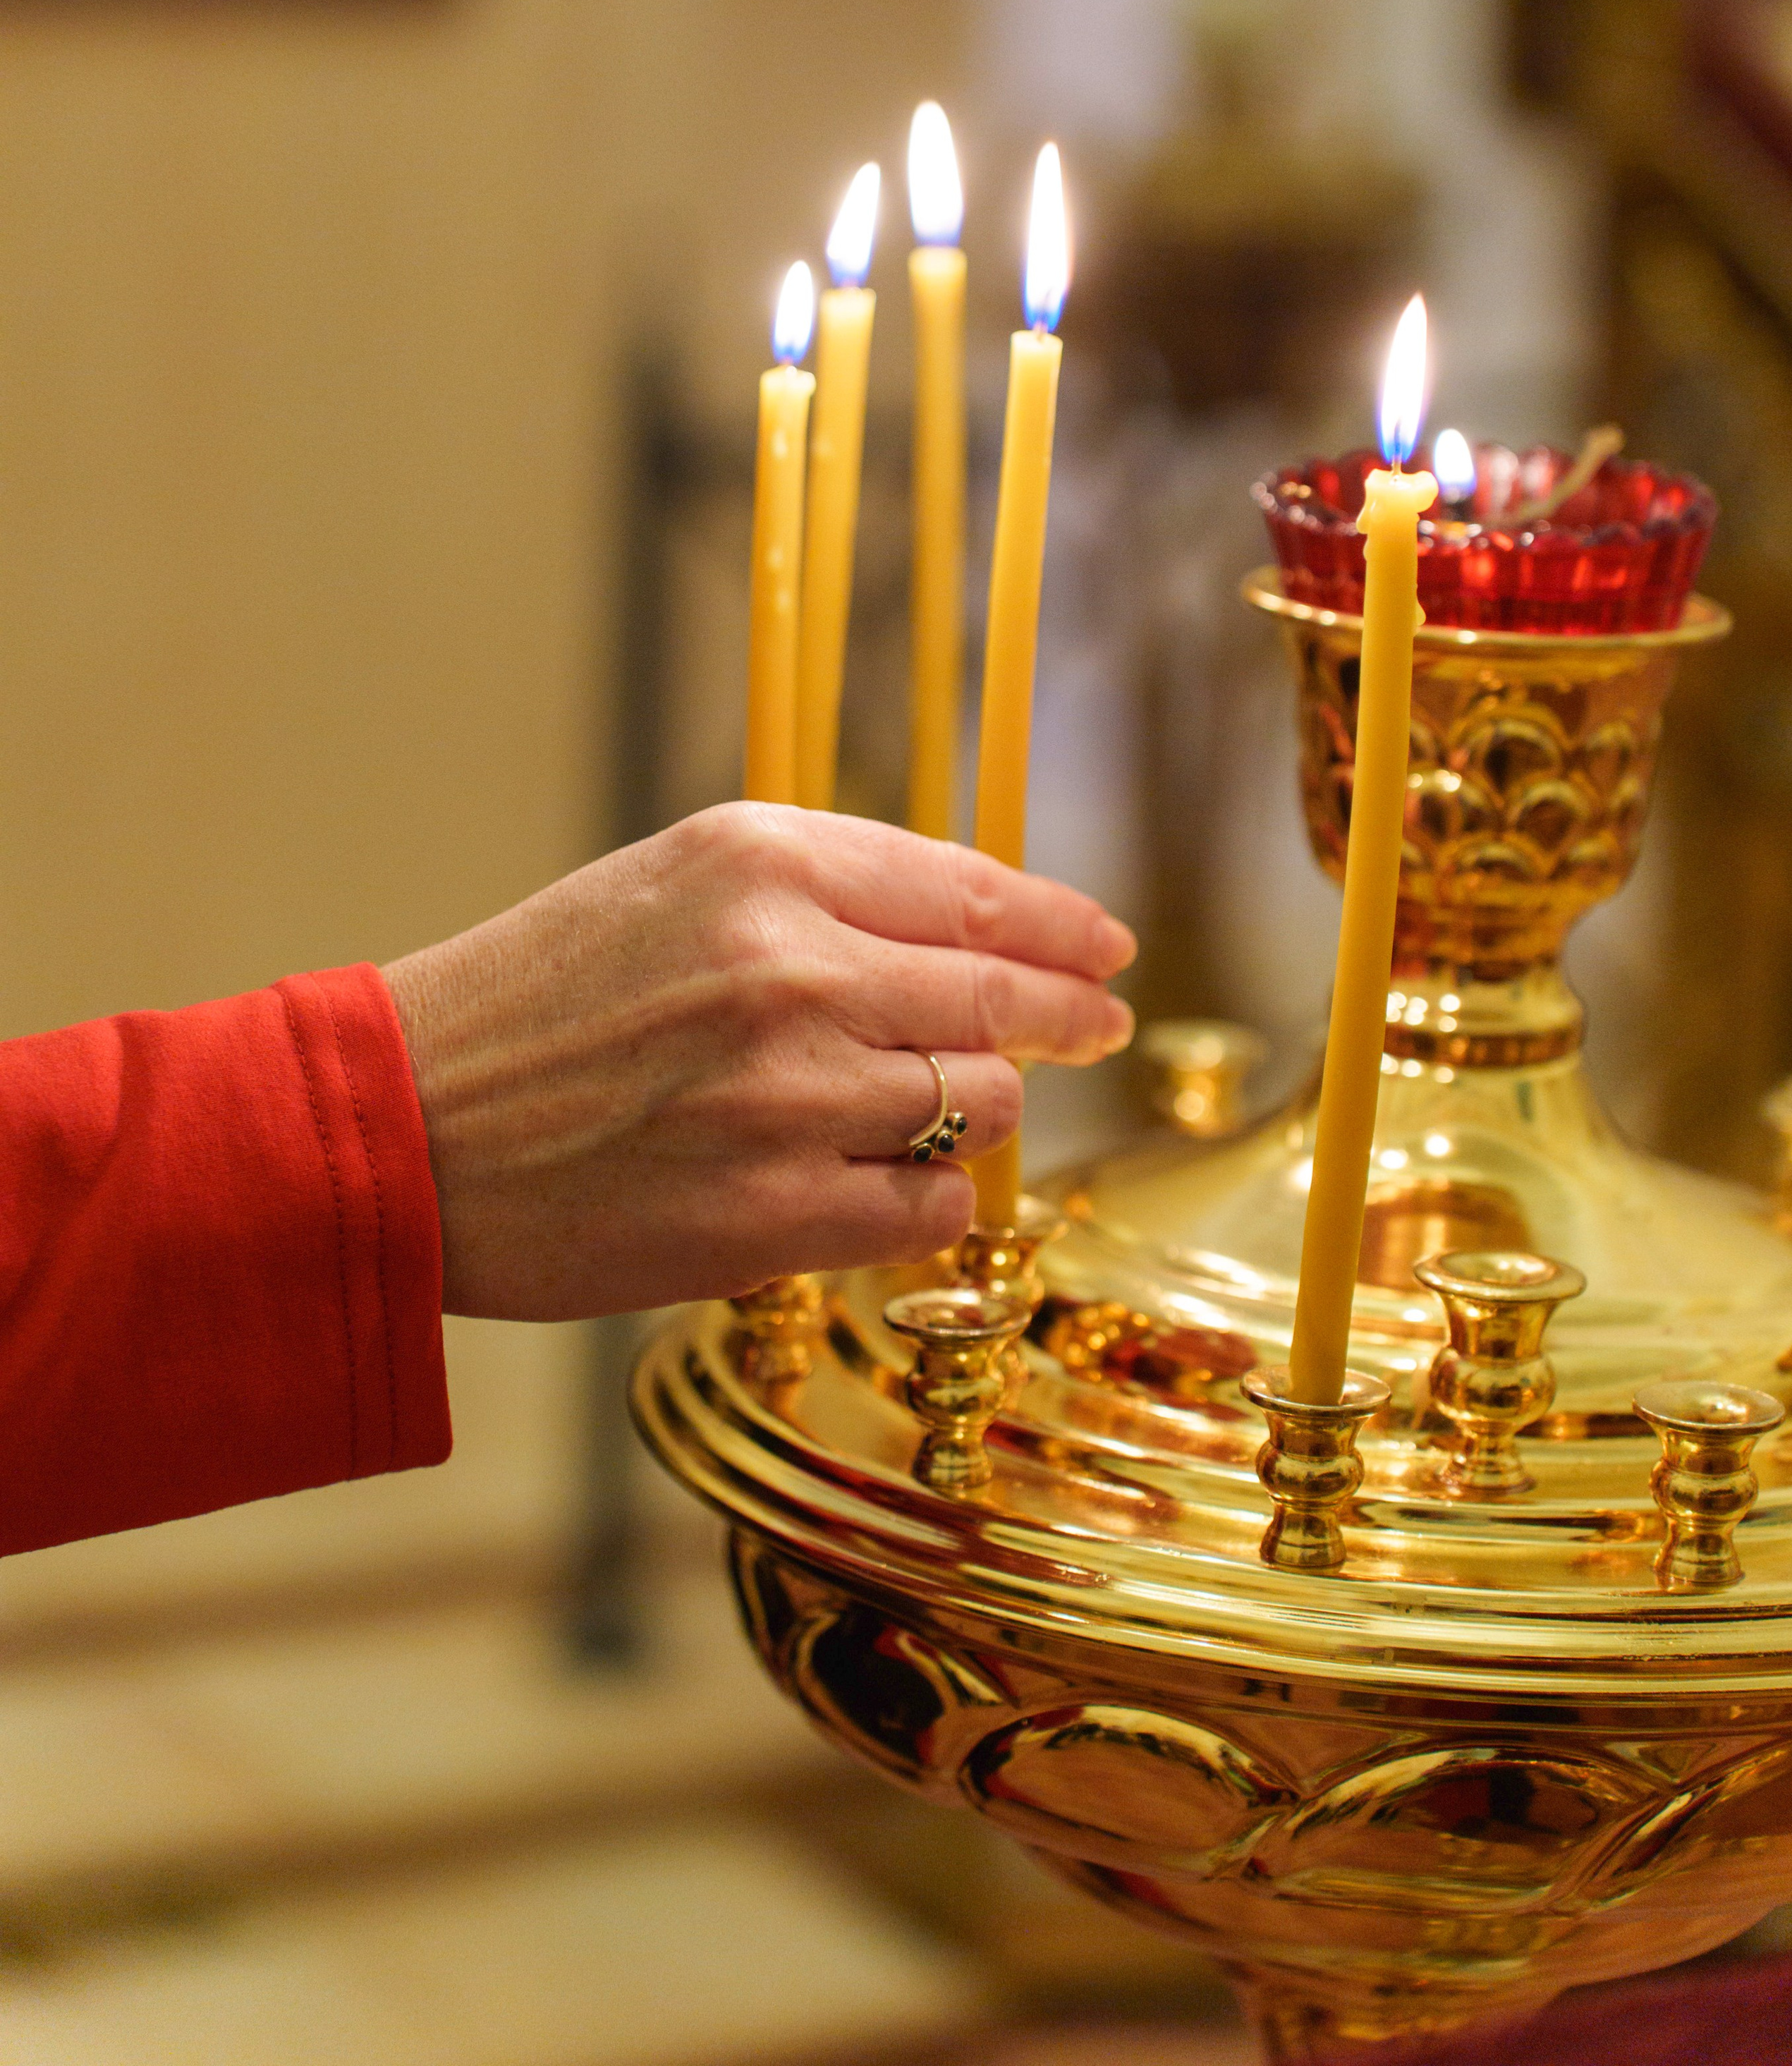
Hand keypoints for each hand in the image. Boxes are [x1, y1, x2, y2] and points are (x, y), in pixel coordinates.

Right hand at [382, 802, 1135, 1318]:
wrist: (401, 1127)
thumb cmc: (534, 1003)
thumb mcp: (671, 886)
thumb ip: (819, 894)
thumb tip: (971, 937)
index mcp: (763, 861)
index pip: (969, 893)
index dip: (1058, 926)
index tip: (1104, 947)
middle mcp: (790, 966)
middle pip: (996, 1001)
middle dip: (1065, 1017)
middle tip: (1097, 1026)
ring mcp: (787, 1096)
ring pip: (974, 1107)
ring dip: (974, 1112)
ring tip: (941, 1111)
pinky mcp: (772, 1216)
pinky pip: (923, 1210)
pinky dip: (921, 1200)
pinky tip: (882, 1186)